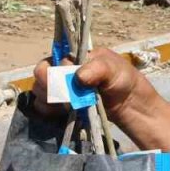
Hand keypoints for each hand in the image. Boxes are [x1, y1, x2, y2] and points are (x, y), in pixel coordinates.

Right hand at [30, 48, 148, 119]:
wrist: (129, 103)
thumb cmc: (122, 79)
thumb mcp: (114, 69)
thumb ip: (97, 68)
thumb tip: (78, 76)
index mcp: (73, 56)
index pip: (51, 61)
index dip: (54, 74)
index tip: (66, 86)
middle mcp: (63, 70)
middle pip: (40, 76)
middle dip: (49, 88)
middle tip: (65, 99)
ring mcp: (61, 88)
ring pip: (39, 92)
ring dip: (49, 101)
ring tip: (67, 107)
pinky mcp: (62, 105)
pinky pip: (44, 107)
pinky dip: (49, 111)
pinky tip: (63, 114)